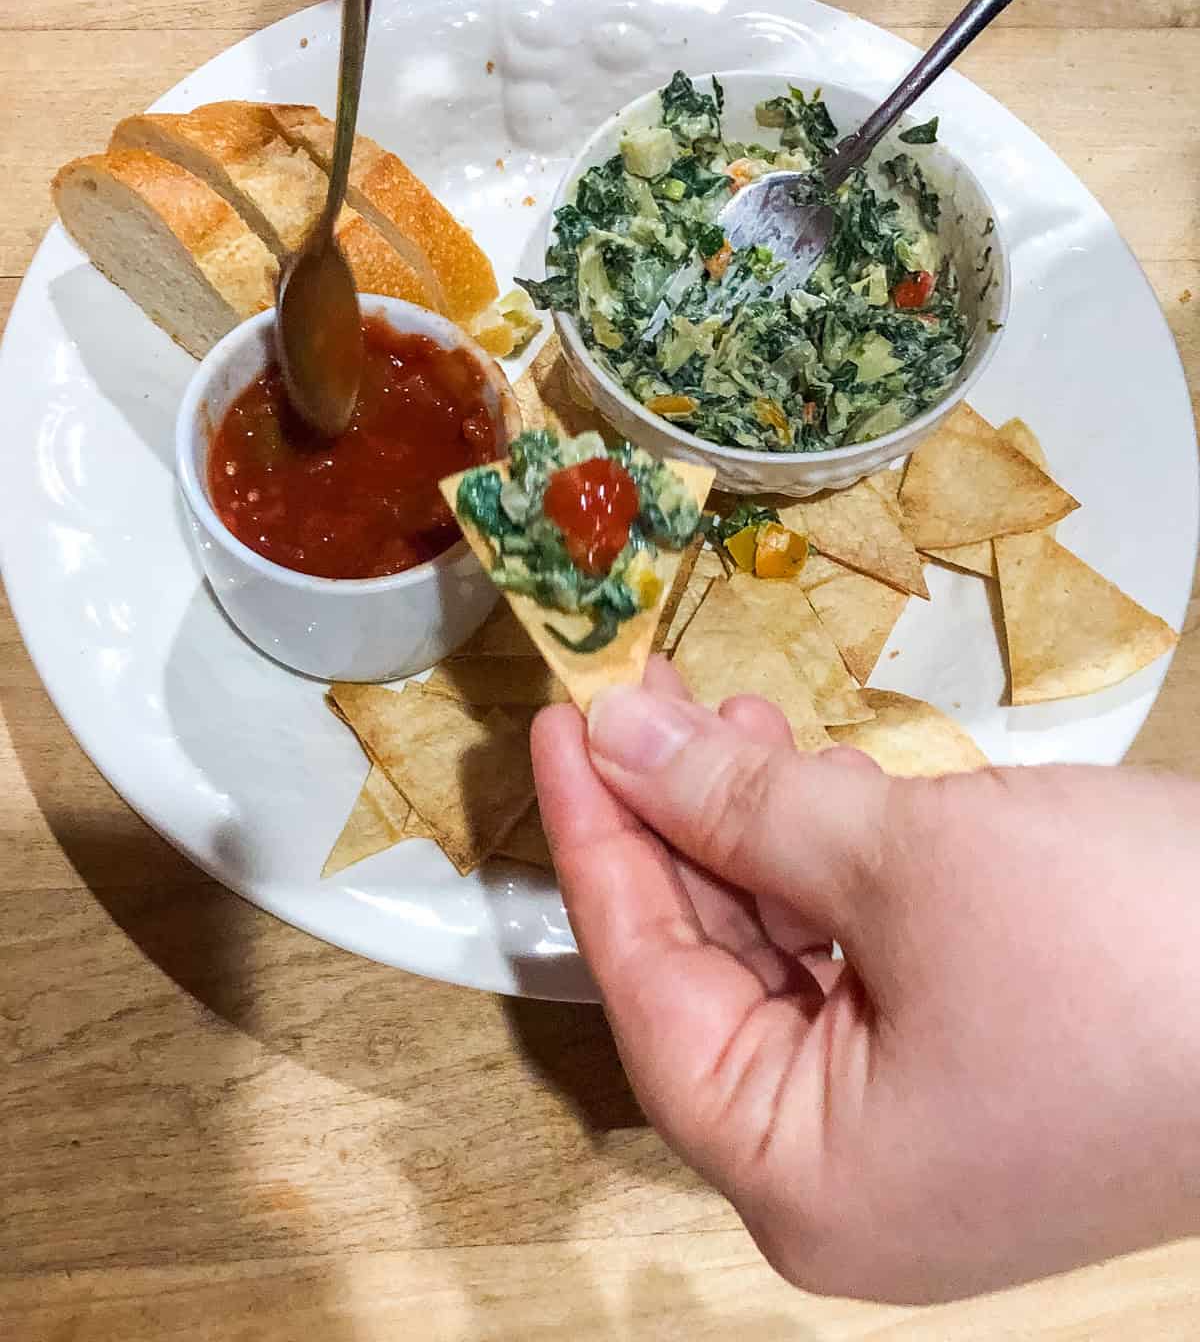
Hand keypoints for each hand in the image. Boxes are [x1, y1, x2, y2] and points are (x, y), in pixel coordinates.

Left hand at [533, 659, 1199, 1302]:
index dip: (597, 841)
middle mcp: (850, 1177)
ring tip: (742, 720)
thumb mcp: (909, 861)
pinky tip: (823, 782)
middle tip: (653, 703)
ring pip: (788, 958)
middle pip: (711, 971)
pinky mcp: (984, 1068)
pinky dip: (835, 868)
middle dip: (681, 825)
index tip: (562, 730)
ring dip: (760, 834)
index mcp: (805, 1177)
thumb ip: (743, 806)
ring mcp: (923, 1128)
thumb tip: (623, 739)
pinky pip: (866, 963)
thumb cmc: (1130, 956)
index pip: (646, 986)